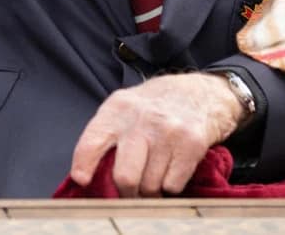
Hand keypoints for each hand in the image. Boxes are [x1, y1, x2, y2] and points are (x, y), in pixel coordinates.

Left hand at [70, 73, 245, 196]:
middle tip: (130, 191)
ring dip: (151, 189)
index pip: (93, 140)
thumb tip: (90, 176)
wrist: (202, 92)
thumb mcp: (126, 107)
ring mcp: (168, 131)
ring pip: (150, 186)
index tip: (82, 179)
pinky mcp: (191, 143)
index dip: (84, 164)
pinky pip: (173, 186)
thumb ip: (107, 134)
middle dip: (127, 192)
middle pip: (124, 176)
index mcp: (118, 108)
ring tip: (155, 172)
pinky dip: (171, 186)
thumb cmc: (157, 105)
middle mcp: (142, 118)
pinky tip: (172, 167)